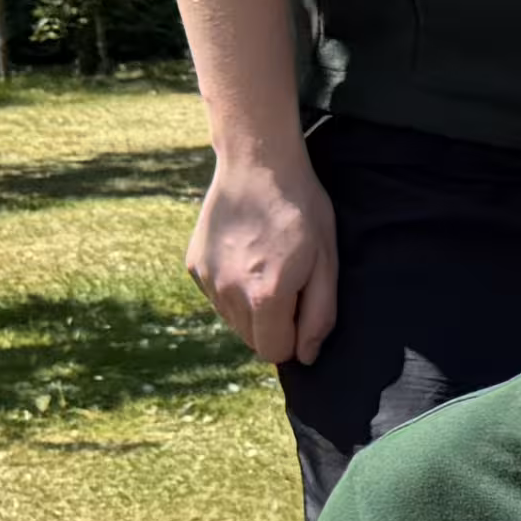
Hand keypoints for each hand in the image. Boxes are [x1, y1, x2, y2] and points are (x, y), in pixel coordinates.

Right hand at [186, 147, 340, 367]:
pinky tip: (246, 255)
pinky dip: (232, 288)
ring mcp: (207, 279)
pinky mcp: (194, 265)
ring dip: (252, 307)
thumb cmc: (302, 211)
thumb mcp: (326, 262)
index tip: (302, 307)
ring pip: (233, 320)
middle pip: (252, 340)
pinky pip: (217, 296)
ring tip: (267, 265)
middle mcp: (229, 293)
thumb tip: (305, 355)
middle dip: (274, 324)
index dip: (293, 338)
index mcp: (265, 297)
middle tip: (289, 282)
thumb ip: (319, 316)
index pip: (274, 352)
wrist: (258, 165)